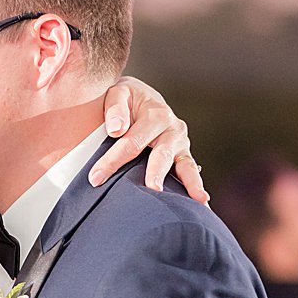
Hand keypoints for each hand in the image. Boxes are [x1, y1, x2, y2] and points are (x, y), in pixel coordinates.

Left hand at [91, 77, 208, 202]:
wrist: (143, 97)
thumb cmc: (127, 99)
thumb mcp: (119, 93)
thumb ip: (115, 108)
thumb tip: (116, 130)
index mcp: (155, 114)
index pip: (132, 141)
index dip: (112, 161)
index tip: (96, 178)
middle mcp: (172, 129)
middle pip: (161, 155)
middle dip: (155, 173)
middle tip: (152, 189)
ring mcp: (180, 144)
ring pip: (185, 165)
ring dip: (189, 183)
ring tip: (196, 200)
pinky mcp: (183, 155)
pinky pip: (190, 172)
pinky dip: (196, 187)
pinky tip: (202, 204)